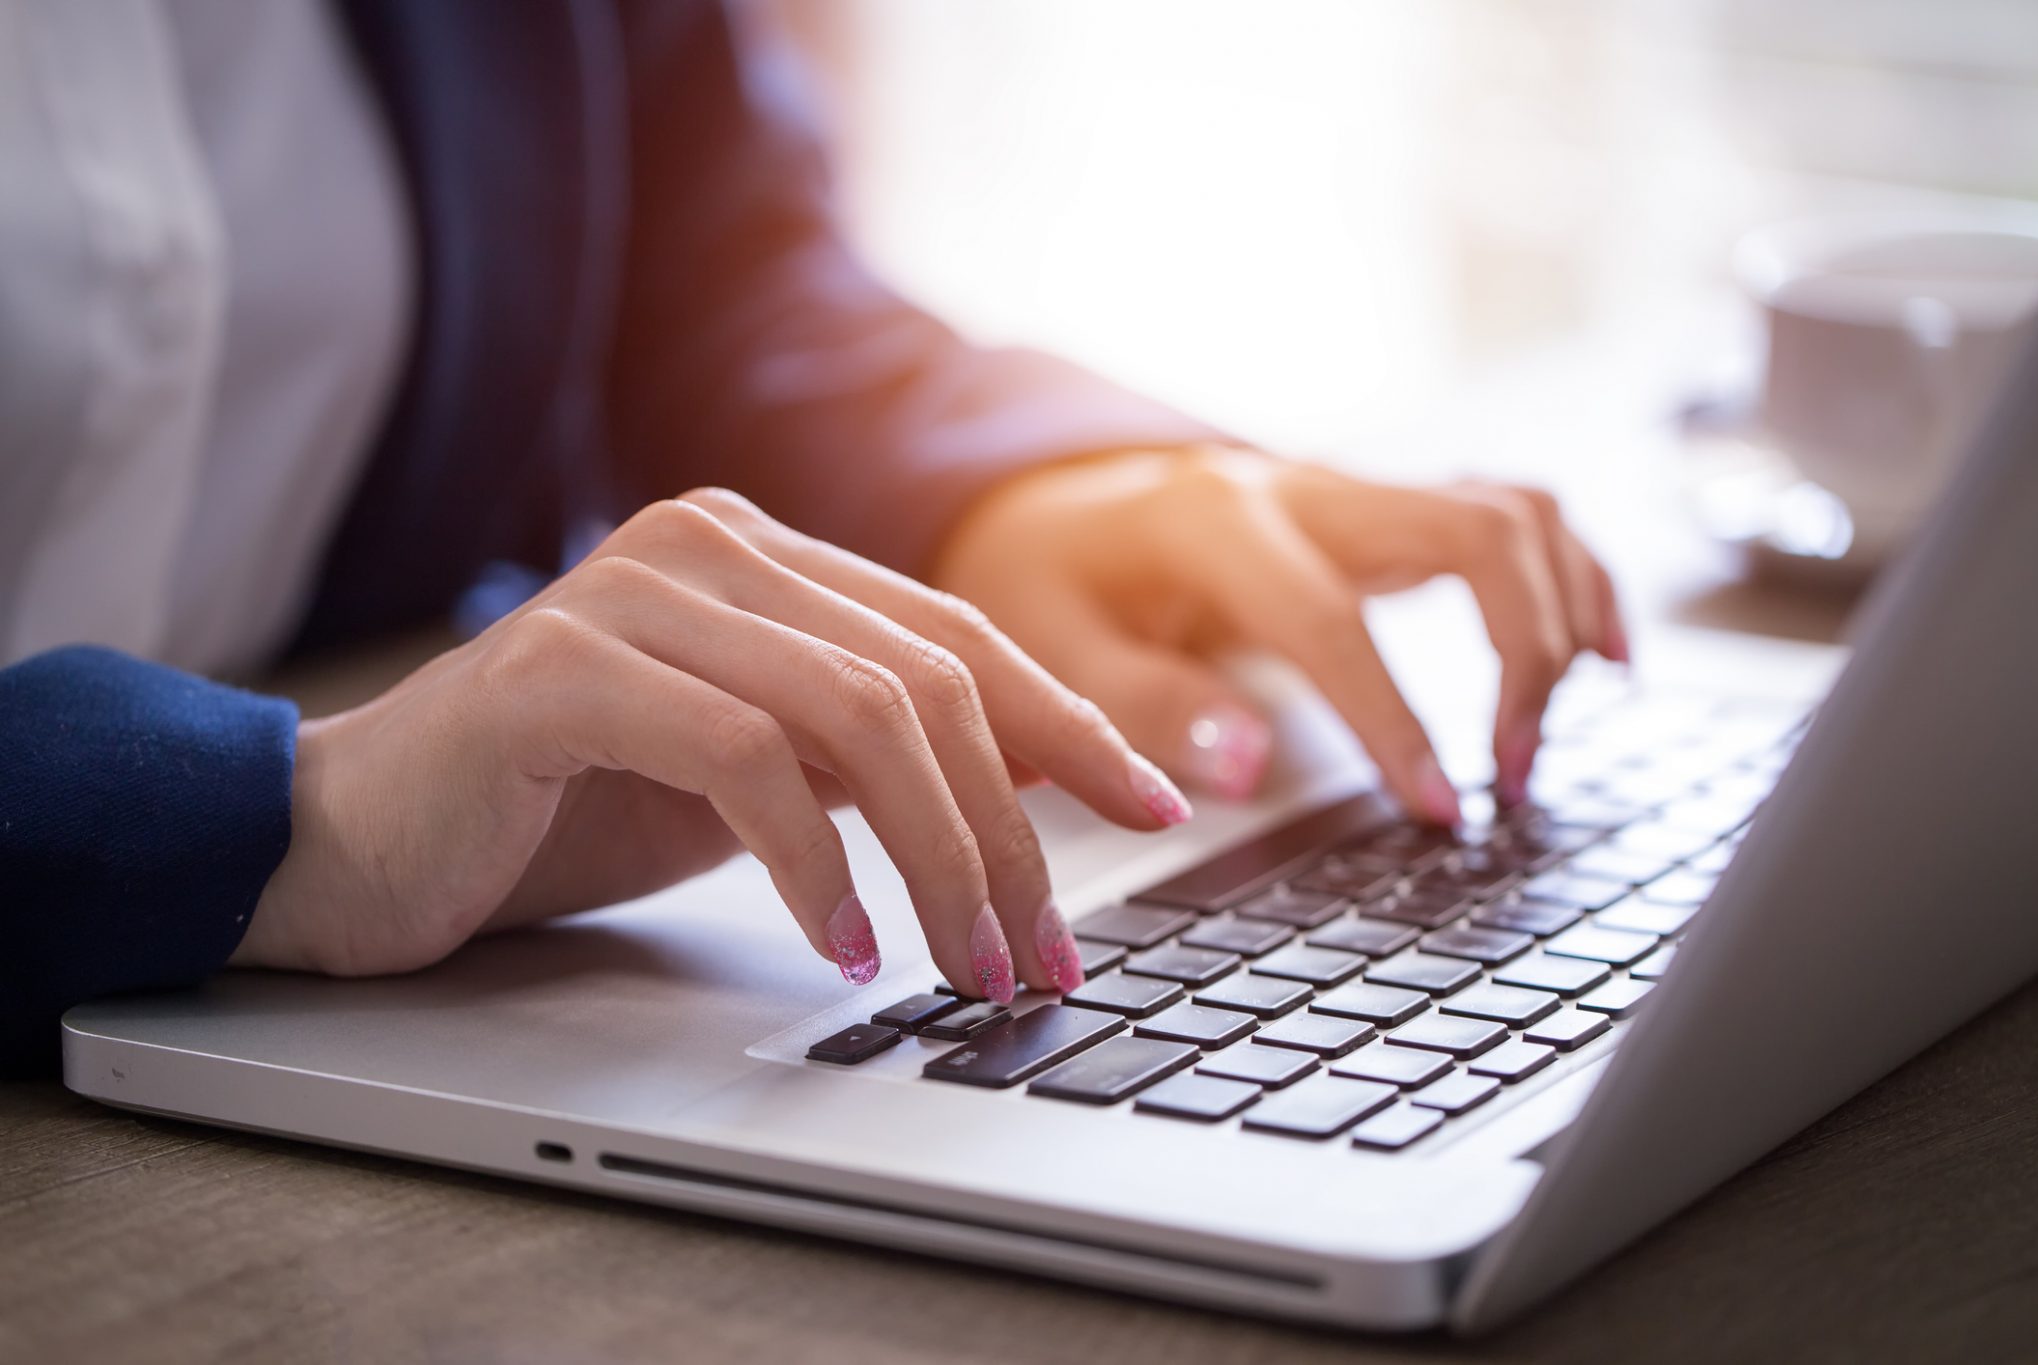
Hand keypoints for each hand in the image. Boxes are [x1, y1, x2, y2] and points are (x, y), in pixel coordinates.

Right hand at [232, 490, 1190, 999]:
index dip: (1067, 725)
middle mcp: (710, 546)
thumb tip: (1031, 790)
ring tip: (970, 967)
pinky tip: (844, 944)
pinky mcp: (559, 668)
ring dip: (938, 860)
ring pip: (857, 713)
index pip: (957, 635)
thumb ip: (867, 755)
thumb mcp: (754, 775)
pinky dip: (814, 864)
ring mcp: (632, 594)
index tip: (1156, 804)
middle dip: (1010, 831)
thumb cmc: (563, 807)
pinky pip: (742, 757)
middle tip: (1045, 952)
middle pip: (928, 679)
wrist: (359, 836)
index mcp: (766, 557)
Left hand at [931, 447, 1626, 821]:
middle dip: (1521, 655)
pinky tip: (1600, 658)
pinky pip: (1513, 516)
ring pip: (1512, 512)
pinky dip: (1573, 577)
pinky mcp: (1387, 511)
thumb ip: (1141, 706)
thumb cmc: (1047, 583)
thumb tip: (1244, 770)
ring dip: (1559, 619)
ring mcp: (1356, 490)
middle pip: (1474, 532)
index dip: (1395, 719)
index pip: (1332, 619)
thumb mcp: (1050, 647)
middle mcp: (1305, 487)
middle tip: (1512, 776)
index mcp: (1215, 521)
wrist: (1052, 508)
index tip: (1440, 810)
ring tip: (1540, 739)